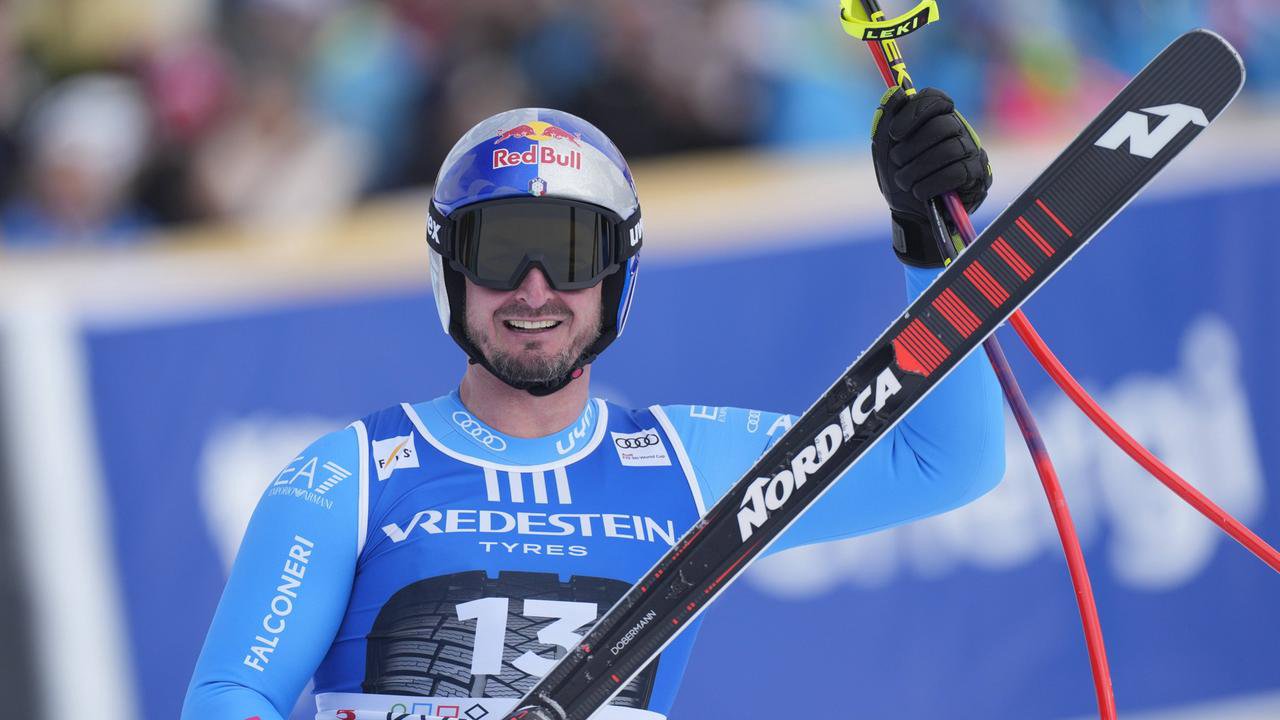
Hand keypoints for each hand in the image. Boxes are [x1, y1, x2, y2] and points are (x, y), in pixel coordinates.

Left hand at [871, 86, 991, 266]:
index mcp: (937, 118)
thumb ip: (887, 118)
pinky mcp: (979, 175)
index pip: (936, 99)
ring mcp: (972, 151)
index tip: (894, 133)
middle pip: (942, 125)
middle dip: (913, 147)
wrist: (910, 213)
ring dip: (918, 169)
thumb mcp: (885, 148)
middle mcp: (959, 130)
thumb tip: (899, 92)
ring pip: (949, 150)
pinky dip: (932, 184)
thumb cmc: (900, 177)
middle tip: (898, 163)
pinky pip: (957, 173)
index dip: (914, 112)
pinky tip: (919, 192)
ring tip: (904, 182)